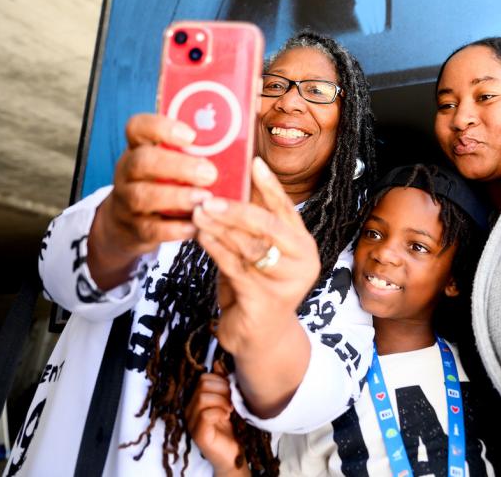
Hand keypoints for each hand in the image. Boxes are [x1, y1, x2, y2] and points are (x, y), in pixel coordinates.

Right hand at [88, 113, 217, 289]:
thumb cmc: (165, 183)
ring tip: (205, 198)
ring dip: (176, 197)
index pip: (138, 126)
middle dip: (177, 166)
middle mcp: (127, 171)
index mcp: (139, 147)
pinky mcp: (135, 229)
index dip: (162, 128)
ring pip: (142, 196)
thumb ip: (197, 150)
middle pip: (142, 161)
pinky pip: (151, 229)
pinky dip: (175, 228)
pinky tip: (197, 225)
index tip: (192, 136)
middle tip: (209, 173)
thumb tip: (244, 135)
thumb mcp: (171, 161)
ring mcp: (126, 201)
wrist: (129, 224)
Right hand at [187, 363, 247, 476]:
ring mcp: (192, 423)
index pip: (203, 378)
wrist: (234, 452)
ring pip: (202, 398)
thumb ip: (223, 383)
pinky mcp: (198, 434)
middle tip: (231, 402)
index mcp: (196, 400)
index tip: (231, 392)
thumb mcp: (229, 400)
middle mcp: (190, 410)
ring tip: (229, 410)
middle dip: (222, 390)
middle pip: (202, 386)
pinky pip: (205, 414)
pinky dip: (219, 413)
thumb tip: (217, 362)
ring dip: (221, 402)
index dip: (220, 381)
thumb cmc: (232, 426)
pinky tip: (226, 417)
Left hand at [192, 157, 320, 353]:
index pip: (287, 209)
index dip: (271, 185)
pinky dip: (216, 250)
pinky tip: (201, 237)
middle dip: (238, 209)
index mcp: (302, 244)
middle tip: (209, 197)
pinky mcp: (266, 302)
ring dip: (220, 228)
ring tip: (197, 213)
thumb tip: (232, 184)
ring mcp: (287, 283)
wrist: (260, 339)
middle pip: (269, 226)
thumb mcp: (258, 252)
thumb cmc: (255, 287)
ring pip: (249, 247)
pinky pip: (235, 268)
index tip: (254, 162)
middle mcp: (303, 262)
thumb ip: (252, 226)